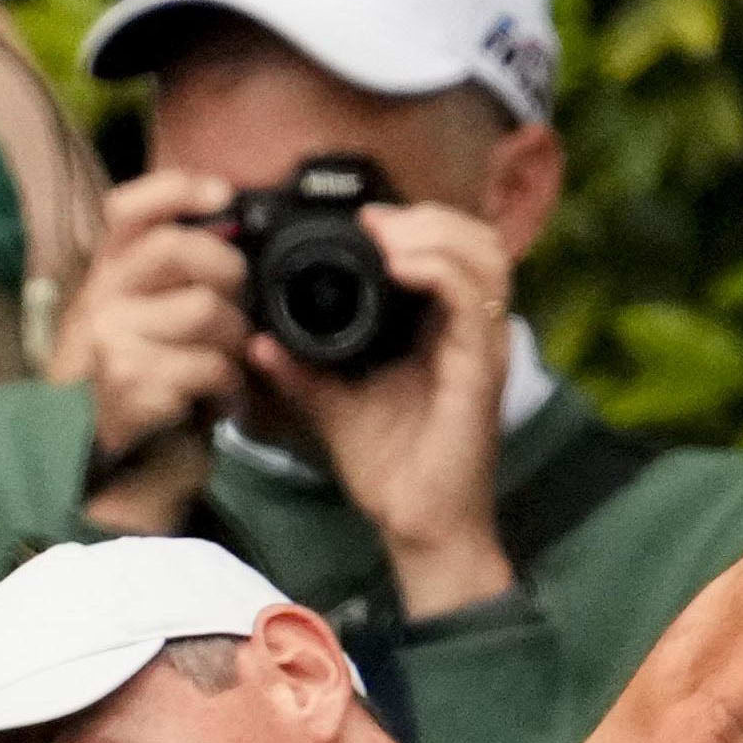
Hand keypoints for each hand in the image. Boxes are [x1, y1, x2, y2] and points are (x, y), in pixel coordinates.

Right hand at [68, 171, 252, 525]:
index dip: (177, 189)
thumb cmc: (146, 396)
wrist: (113, 475)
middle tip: (234, 314)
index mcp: (106, 279)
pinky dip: (229, 390)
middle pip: (180, 248)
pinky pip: (210, 365)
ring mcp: (111, 342)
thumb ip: (173, 278)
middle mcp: (100, 303)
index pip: (128, 210)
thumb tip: (228, 223)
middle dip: (229, 275)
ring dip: (234, 344)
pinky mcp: (131, 384)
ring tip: (223, 371)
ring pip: (207, 310)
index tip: (222, 195)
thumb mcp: (148, 325)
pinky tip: (216, 404)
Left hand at [263, 202, 520, 618]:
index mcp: (447, 331)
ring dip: (435, 234)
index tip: (363, 219)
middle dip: (428, 217)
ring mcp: (484, 349)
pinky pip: (473, 303)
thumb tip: (257, 341)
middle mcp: (475, 332)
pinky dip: (439, 272)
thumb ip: (301, 369)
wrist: (416, 525)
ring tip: (386, 238)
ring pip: (485, 258)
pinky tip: (400, 267)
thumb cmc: (390, 469)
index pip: (455, 250)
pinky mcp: (482, 371)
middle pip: (478, 239)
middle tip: (375, 222)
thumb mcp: (332, 405)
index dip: (417, 223)